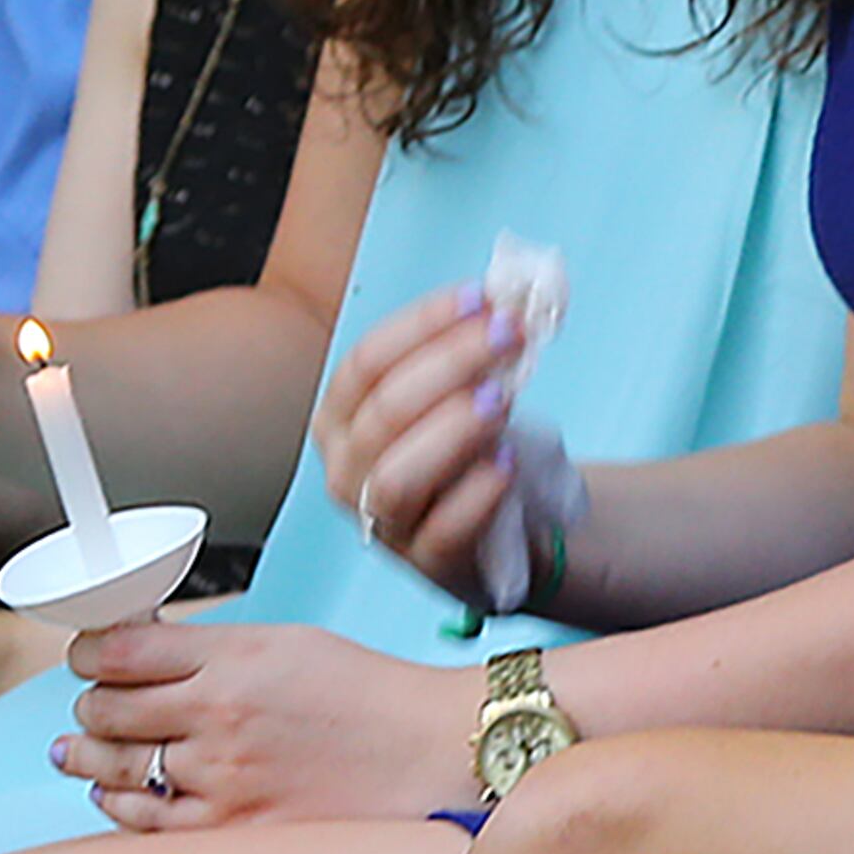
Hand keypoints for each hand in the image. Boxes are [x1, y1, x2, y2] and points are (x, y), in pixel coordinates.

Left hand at [47, 619, 480, 827]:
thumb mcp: (288, 642)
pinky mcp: (232, 829)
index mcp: (233, 658)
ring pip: (115, 765)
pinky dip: (118, 802)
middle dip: (89, 704)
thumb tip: (147, 655)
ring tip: (80, 750)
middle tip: (91, 705)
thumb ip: (214, 650)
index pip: (120, 650)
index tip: (85, 658)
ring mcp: (221, 777)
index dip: (87, 653)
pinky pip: (143, 820)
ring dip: (89, 754)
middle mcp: (218, 715)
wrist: (427, 753)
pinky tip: (115, 791)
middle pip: (106, 707)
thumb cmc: (368, 697)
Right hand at [310, 283, 533, 607]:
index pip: (366, 361)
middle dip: (449, 364)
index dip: (421, 324)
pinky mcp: (429, 564)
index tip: (481, 297)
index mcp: (341, 417)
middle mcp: (348, 470)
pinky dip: (476, 495)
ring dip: (451, 430)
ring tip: (503, 399)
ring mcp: (384, 523)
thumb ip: (473, 348)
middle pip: (383, 411)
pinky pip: (442, 533)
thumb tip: (512, 289)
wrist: (507, 528)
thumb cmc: (472, 448)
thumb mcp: (461, 393)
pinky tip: (507, 464)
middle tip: (509, 334)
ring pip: (396, 476)